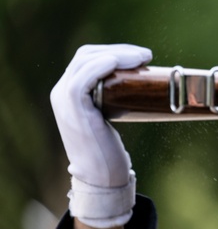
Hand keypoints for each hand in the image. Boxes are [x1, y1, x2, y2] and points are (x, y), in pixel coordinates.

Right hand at [50, 44, 151, 227]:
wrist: (101, 177)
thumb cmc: (109, 150)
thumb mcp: (109, 118)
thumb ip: (113, 101)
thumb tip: (143, 88)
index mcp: (69, 92)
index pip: (87, 58)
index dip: (114, 51)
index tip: (141, 57)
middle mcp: (61, 92)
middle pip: (87, 55)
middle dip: (118, 50)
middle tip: (146, 56)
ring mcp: (64, 100)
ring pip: (87, 62)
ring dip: (117, 55)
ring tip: (143, 59)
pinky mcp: (73, 108)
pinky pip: (83, 78)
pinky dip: (101, 66)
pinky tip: (117, 62)